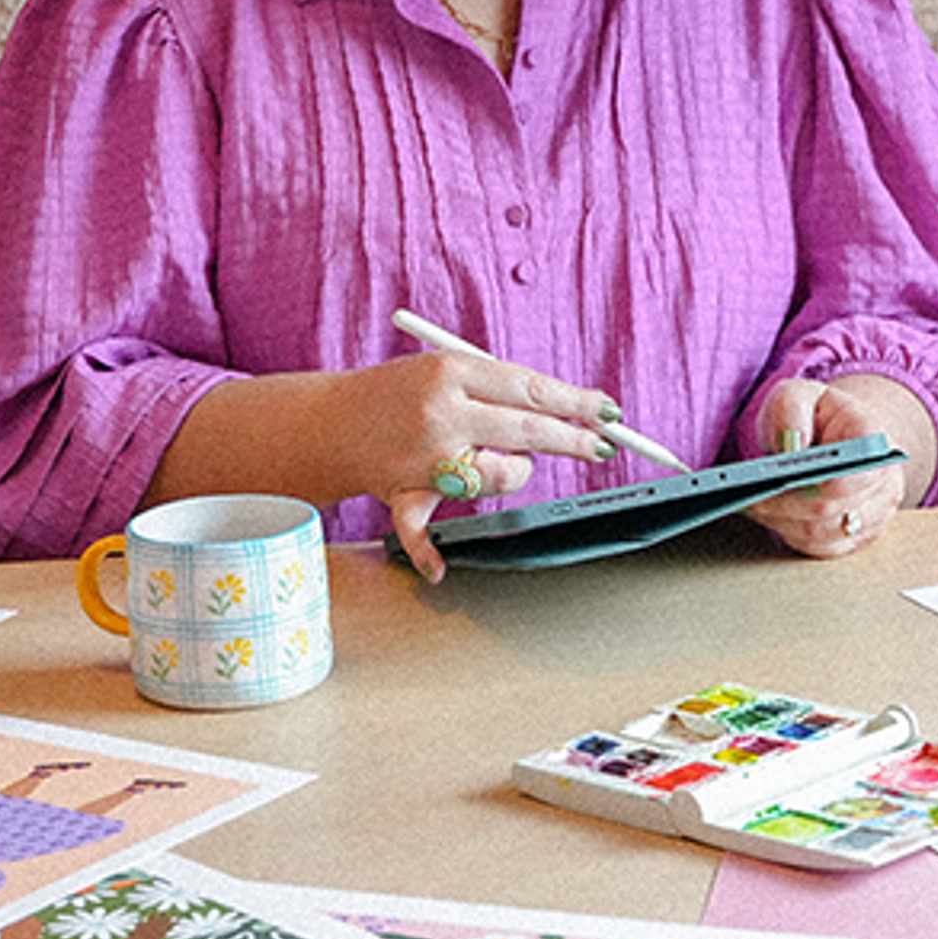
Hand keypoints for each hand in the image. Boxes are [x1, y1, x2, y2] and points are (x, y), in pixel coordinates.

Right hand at [353, 349, 625, 582]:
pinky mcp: (403, 493)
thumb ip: (497, 387)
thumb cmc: (399, 392)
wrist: (330, 421)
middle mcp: (439, 414)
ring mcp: (422, 457)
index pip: (529, 388)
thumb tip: (566, 409)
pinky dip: (428, 553)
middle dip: (573, 440)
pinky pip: (420, 530)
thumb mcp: (444, 367)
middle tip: (603, 446)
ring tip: (499, 460)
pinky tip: (439, 570)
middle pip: (525, 430)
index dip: (574, 402)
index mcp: (450, 372)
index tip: (607, 411)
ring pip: (499, 477)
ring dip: (514, 472)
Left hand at [744, 375, 933, 559]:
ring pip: (824, 533)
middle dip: (787, 505)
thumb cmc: (815, 415)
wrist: (835, 437)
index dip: (829, 481)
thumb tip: (791, 442)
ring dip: (783, 523)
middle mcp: (884, 480)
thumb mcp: (798, 394)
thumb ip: (792, 407)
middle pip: (833, 507)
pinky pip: (821, 548)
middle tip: (749, 498)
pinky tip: (766, 518)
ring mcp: (875, 514)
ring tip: (751, 507)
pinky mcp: (856, 537)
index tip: (789, 480)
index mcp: (873, 439)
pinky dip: (790, 535)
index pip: (860, 469)